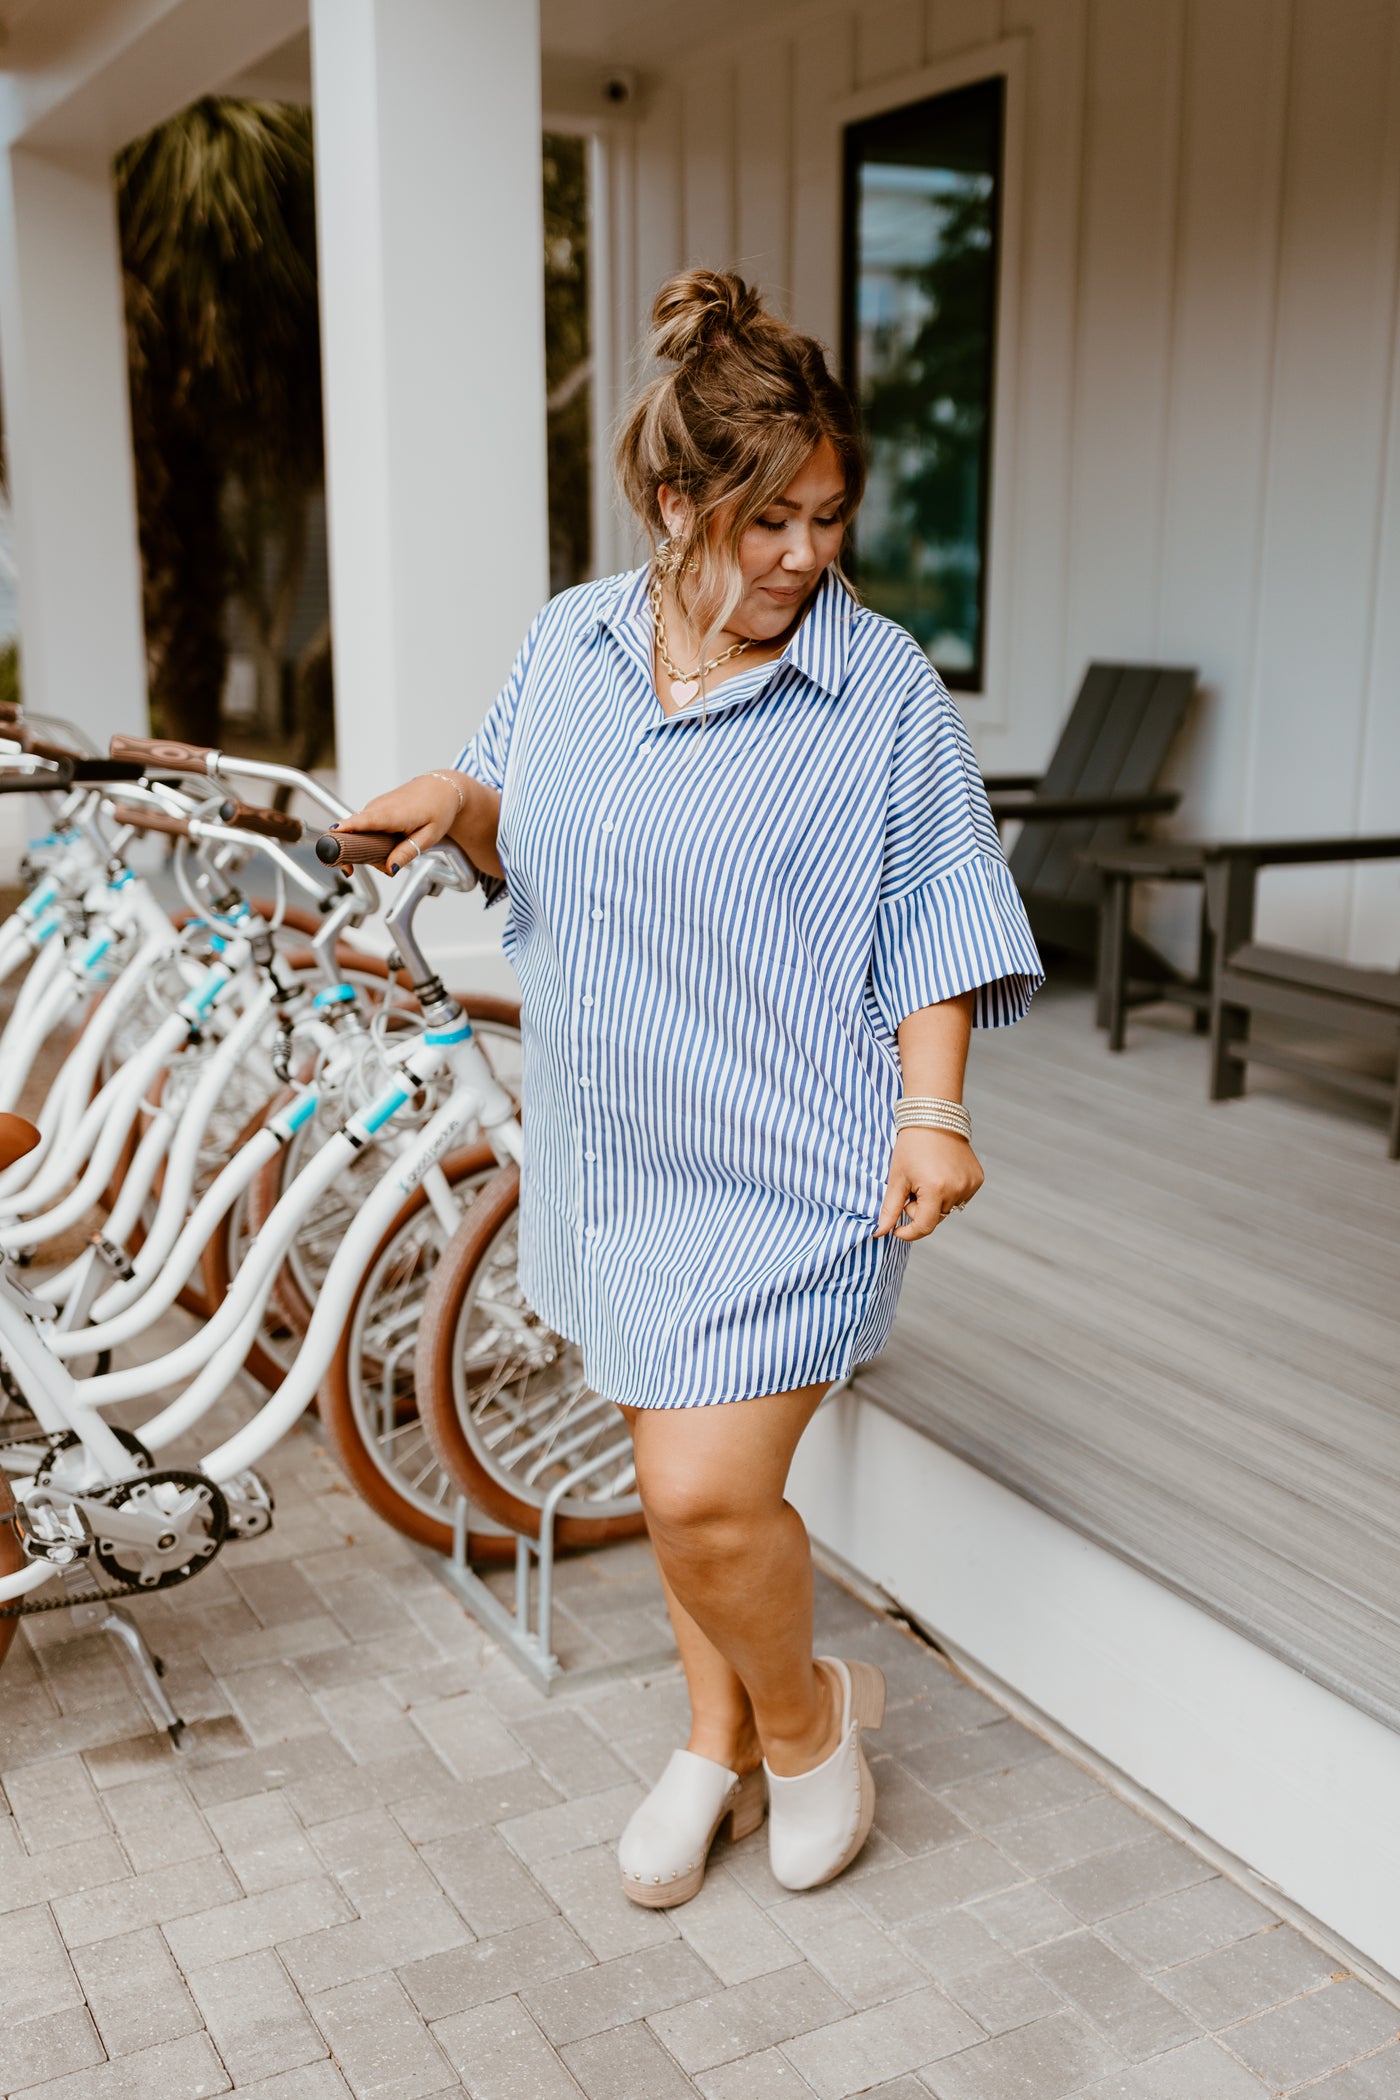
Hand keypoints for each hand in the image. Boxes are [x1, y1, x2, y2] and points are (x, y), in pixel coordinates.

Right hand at [335, 773, 463, 875]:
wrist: (441, 788)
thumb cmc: (438, 809)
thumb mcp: (429, 836)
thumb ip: (407, 852)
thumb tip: (390, 868)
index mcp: (391, 814)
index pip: (363, 821)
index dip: (346, 829)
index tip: (332, 836)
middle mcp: (377, 808)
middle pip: (354, 834)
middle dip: (357, 855)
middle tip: (381, 866)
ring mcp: (373, 807)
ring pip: (359, 834)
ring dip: (369, 849)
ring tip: (393, 854)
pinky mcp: (373, 809)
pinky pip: (364, 829)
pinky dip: (371, 840)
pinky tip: (389, 844)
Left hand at [874, 1128, 983, 1241]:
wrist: (934, 1117)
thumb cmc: (911, 1146)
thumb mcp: (897, 1178)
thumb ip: (890, 1209)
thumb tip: (879, 1233)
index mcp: (936, 1190)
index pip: (924, 1227)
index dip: (908, 1233)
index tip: (896, 1231)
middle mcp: (957, 1190)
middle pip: (935, 1217)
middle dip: (919, 1209)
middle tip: (911, 1186)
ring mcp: (970, 1185)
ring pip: (947, 1208)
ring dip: (934, 1201)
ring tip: (927, 1177)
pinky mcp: (977, 1179)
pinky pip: (960, 1197)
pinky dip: (948, 1192)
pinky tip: (941, 1173)